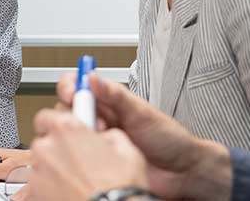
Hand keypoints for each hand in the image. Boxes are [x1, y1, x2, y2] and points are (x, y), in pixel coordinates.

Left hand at [27, 110, 147, 200]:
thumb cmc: (120, 187)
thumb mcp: (126, 149)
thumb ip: (107, 134)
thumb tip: (104, 136)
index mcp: (65, 129)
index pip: (47, 116)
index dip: (58, 125)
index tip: (65, 133)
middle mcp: (46, 147)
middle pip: (45, 142)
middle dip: (58, 150)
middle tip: (78, 162)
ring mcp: (37, 172)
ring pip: (42, 165)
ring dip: (56, 170)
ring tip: (78, 182)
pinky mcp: (34, 194)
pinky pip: (40, 186)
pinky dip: (51, 189)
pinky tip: (71, 193)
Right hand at [55, 73, 231, 200]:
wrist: (181, 172)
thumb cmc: (169, 140)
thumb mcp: (142, 112)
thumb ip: (116, 95)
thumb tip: (92, 77)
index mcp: (109, 102)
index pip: (78, 86)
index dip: (70, 87)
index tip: (73, 92)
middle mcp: (100, 119)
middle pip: (67, 110)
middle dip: (75, 115)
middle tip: (96, 124)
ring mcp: (97, 141)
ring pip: (70, 133)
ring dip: (80, 136)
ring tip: (101, 142)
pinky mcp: (97, 162)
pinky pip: (78, 155)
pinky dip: (82, 155)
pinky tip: (100, 158)